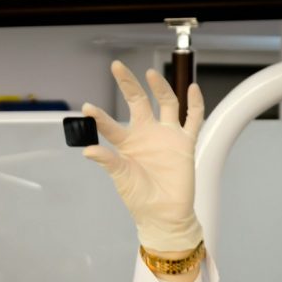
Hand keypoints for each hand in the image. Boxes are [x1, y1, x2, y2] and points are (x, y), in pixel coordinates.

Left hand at [82, 60, 204, 251]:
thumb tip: (88, 150)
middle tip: (117, 67)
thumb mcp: (121, 178)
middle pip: (138, 102)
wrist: (165, 214)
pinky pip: (193, 119)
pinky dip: (195, 104)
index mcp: (127, 144)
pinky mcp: (185, 143)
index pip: (111, 124)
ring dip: (160, 88)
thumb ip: (108, 161)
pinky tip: (192, 87)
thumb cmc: (140, 198)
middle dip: (128, 84)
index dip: (99, 116)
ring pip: (166, 103)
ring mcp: (167, 136)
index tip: (86, 107)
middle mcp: (146, 135)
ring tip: (150, 74)